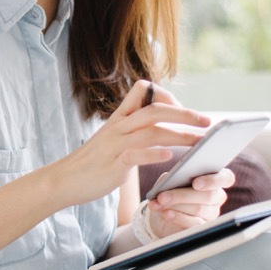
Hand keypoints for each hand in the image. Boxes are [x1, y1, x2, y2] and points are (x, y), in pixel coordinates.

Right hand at [59, 80, 211, 205]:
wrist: (64, 179)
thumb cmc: (92, 162)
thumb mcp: (112, 138)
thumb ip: (132, 130)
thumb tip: (157, 128)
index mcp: (119, 118)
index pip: (142, 90)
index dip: (166, 96)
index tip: (183, 110)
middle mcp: (119, 127)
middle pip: (155, 110)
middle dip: (185, 114)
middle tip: (206, 122)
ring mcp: (115, 145)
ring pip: (151, 132)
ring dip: (180, 135)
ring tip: (199, 142)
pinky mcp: (113, 164)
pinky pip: (135, 155)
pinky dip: (153, 154)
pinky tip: (169, 157)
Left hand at [148, 168, 236, 237]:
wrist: (162, 213)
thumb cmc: (170, 191)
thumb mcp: (169, 181)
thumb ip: (172, 177)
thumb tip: (169, 179)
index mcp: (214, 180)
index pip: (226, 178)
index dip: (213, 180)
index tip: (196, 183)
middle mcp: (217, 197)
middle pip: (208, 195)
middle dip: (183, 195)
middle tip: (163, 196)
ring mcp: (212, 213)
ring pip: (199, 209)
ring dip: (176, 205)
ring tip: (160, 203)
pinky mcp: (204, 227)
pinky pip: (195, 223)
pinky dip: (178, 217)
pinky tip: (167, 213)